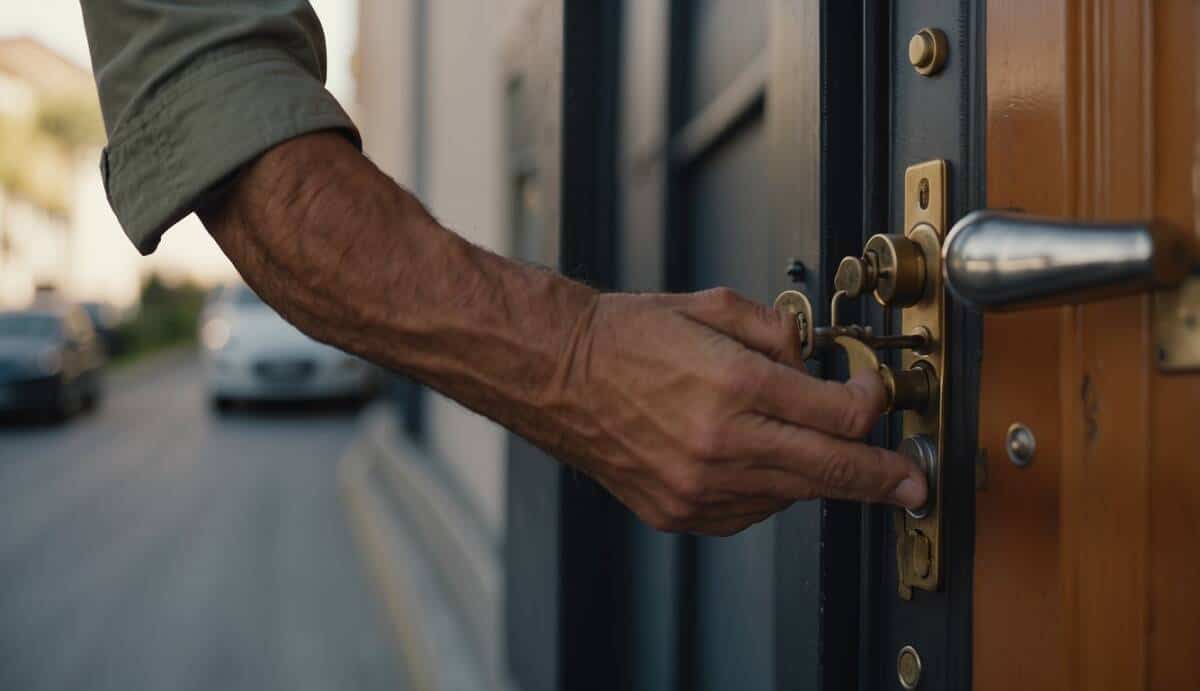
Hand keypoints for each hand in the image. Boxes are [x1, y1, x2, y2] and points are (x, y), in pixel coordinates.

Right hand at [545, 288, 926, 535]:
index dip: (871, 407)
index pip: (839, 415)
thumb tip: (816, 365)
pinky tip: (750, 459)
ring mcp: (699, 486)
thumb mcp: (712, 307)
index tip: (872, 398)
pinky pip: (749, 512)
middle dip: (884, 477)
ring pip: (792, 495)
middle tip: (912, 484)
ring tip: (795, 442)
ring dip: (811, 473)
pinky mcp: (679, 512)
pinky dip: (765, 489)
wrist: (557, 373)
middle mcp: (721, 443)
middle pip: (833, 471)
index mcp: (734, 385)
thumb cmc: (625, 336)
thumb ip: (778, 333)